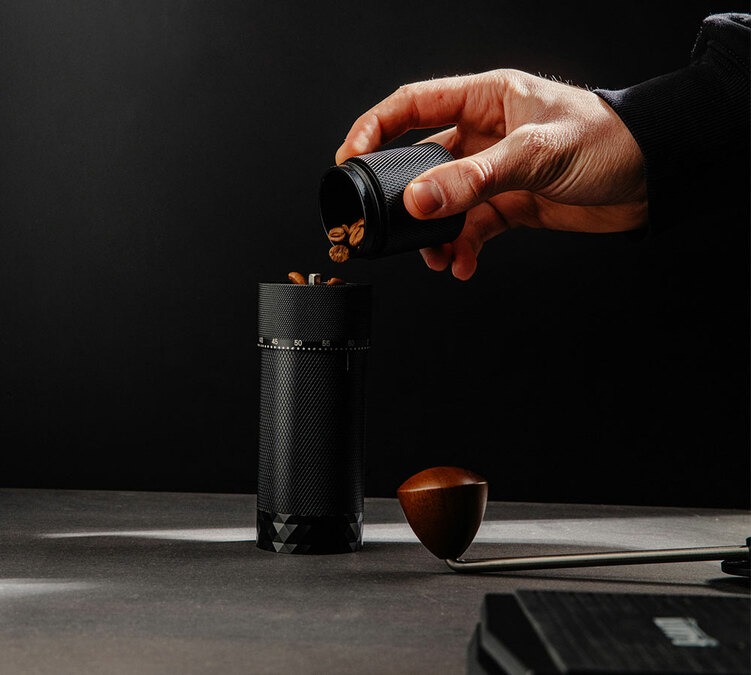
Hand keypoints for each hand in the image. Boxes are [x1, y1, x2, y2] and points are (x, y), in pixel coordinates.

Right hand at [335, 70, 646, 279]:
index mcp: (485, 100)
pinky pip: (472, 228)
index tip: (349, 158)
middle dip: (404, 198)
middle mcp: (484, 134)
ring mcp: (494, 172)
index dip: (375, 128)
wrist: (652, 177)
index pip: (413, 106)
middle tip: (386, 225)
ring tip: (437, 257)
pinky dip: (463, 249)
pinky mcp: (508, 204)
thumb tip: (418, 201)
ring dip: (436, 234)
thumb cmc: (607, 141)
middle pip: (422, 163)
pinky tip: (464, 264)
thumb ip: (473, 178)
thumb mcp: (535, 154)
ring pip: (445, 204)